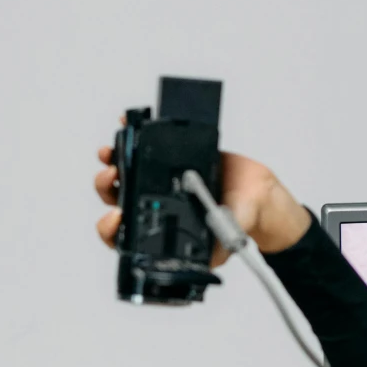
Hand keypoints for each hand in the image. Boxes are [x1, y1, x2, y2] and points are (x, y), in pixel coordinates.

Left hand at [93, 141, 310, 259]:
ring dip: (112, 161)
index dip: (111, 228)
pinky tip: (128, 123)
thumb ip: (218, 243)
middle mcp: (155, 205)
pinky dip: (134, 134)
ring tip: (110, 151)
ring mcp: (161, 180)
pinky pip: (148, 145)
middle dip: (106, 186)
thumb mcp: (229, 239)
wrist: (260, 196)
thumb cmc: (240, 222)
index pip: (124, 236)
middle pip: (116, 198)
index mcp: (160, 230)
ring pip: (125, 172)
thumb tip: (209, 243)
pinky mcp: (173, 157)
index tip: (115, 216)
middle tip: (111, 175)